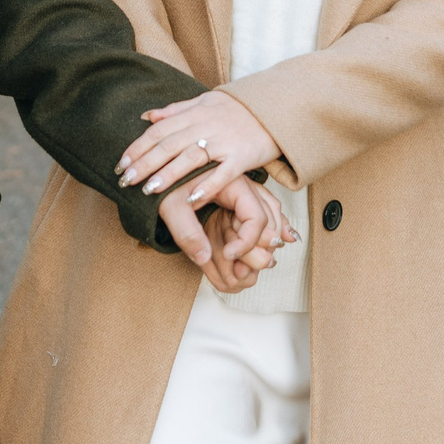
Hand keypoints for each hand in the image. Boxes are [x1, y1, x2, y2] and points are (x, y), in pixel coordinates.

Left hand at [121, 90, 282, 204]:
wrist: (276, 108)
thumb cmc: (237, 109)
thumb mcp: (205, 102)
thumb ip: (176, 110)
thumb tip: (147, 116)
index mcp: (195, 113)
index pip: (159, 130)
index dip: (138, 147)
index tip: (121, 164)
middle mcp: (206, 126)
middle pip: (169, 145)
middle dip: (145, 163)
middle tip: (126, 181)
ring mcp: (224, 142)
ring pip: (191, 158)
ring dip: (168, 174)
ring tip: (149, 190)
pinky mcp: (242, 157)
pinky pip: (222, 173)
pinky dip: (206, 186)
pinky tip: (190, 199)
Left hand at [158, 173, 295, 293]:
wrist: (159, 173)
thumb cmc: (165, 182)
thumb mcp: (170, 205)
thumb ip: (187, 232)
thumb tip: (204, 258)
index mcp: (233, 183)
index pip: (256, 217)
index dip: (247, 242)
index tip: (229, 256)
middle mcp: (244, 188)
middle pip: (268, 221)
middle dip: (261, 248)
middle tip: (241, 270)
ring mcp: (244, 196)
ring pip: (270, 219)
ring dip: (266, 243)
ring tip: (255, 265)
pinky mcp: (237, 203)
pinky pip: (260, 218)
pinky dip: (266, 232)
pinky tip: (284, 238)